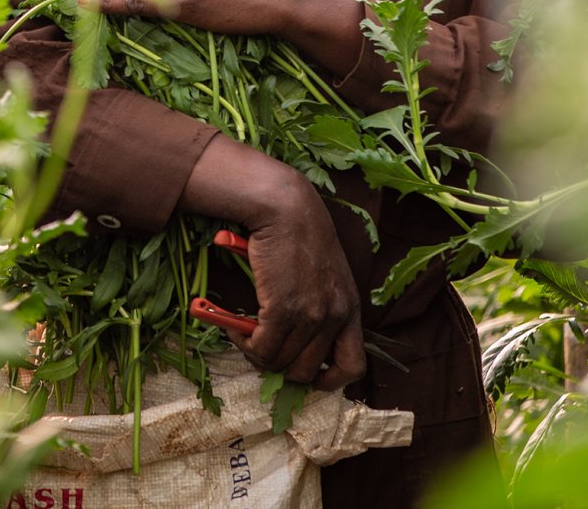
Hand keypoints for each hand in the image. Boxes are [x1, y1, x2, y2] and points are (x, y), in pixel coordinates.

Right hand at [183, 135, 364, 389]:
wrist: (285, 207)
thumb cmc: (299, 235)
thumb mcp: (325, 275)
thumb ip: (320, 306)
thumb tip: (294, 343)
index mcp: (350, 309)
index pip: (353, 367)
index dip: (329, 381)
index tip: (306, 375)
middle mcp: (335, 316)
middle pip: (306, 371)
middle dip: (279, 367)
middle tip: (260, 349)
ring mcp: (312, 314)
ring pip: (280, 362)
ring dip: (256, 354)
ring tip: (243, 334)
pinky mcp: (284, 308)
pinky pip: (261, 348)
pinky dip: (243, 343)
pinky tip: (234, 326)